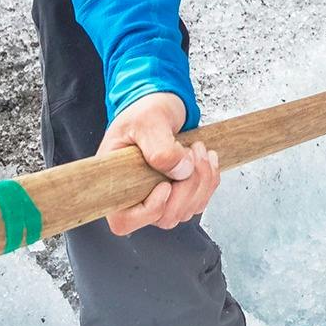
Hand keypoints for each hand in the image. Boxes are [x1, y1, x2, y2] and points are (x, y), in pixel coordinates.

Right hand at [98, 93, 219, 236]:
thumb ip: (160, 146)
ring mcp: (157, 197)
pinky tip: (206, 159)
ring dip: (201, 182)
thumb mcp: (148, 121)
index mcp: (116, 183)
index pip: (124, 220)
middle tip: (192, 152)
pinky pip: (199, 201)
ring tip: (198, 150)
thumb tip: (181, 170)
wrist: (159, 104)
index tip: (166, 185)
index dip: (150, 211)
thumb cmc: (143, 111)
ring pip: (185, 211)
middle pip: (165, 217)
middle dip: (187, 187)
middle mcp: (134, 195)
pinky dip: (209, 181)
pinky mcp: (177, 194)